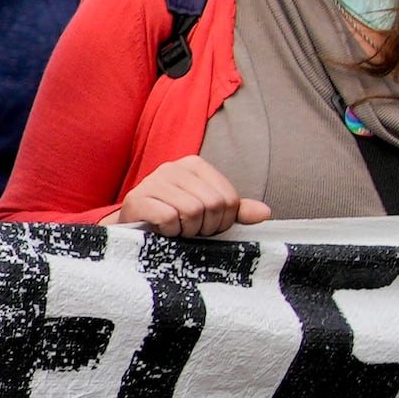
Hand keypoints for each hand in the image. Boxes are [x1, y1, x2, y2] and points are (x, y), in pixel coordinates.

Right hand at [111, 156, 268, 239]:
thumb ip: (235, 211)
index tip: (206, 227)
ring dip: (186, 231)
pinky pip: (168, 219)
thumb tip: (265, 213)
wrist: (132, 229)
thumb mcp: (208, 214)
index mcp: (194, 165)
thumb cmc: (174, 220)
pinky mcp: (137, 199)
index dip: (223, 222)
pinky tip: (161, 231)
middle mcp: (173, 167)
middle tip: (190, 231)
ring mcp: (153, 181)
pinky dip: (169, 232)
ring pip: (192, 211)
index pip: (229, 198)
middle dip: (205, 228)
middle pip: (212, 205)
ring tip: (176, 230)